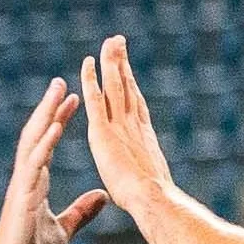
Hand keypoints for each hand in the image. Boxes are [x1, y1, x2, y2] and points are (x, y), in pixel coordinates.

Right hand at [0, 75, 111, 243]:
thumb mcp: (66, 229)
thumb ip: (82, 211)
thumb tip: (102, 197)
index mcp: (36, 182)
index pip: (49, 143)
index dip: (59, 120)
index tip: (73, 100)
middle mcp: (27, 177)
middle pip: (38, 134)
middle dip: (49, 108)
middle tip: (61, 82)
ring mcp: (23, 184)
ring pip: (33, 141)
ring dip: (46, 115)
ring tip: (57, 92)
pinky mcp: (23, 195)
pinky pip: (34, 164)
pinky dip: (45, 144)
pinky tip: (55, 126)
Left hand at [79, 37, 174, 218]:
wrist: (152, 200)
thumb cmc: (155, 202)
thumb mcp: (150, 184)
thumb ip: (146, 176)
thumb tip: (152, 184)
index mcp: (143, 137)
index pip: (135, 104)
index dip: (131, 84)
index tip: (127, 69)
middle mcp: (133, 125)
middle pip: (128, 86)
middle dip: (123, 63)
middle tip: (119, 41)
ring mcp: (119, 126)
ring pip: (115, 85)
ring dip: (111, 62)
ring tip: (109, 41)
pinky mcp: (103, 131)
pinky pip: (96, 98)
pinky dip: (91, 79)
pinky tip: (88, 62)